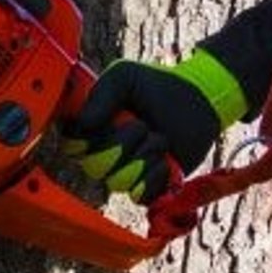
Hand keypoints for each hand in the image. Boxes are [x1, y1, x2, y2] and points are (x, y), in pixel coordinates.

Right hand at [60, 50, 248, 202]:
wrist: (199, 101)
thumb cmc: (157, 85)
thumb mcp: (124, 76)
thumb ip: (100, 95)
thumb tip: (83, 125)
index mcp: (92, 128)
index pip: (72, 147)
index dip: (85, 141)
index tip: (105, 124)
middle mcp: (104, 153)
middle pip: (94, 167)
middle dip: (121, 145)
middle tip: (141, 125)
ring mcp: (126, 171)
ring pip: (118, 182)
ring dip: (143, 158)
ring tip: (159, 139)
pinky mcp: (149, 187)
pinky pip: (140, 195)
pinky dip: (155, 177)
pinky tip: (166, 159)